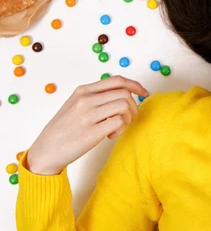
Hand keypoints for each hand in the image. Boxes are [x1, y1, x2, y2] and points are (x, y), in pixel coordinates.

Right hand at [26, 75, 148, 175]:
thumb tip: (125, 93)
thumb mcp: (76, 104)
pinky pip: (119, 122)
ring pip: (124, 106)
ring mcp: (87, 115)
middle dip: (133, 106)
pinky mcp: (91, 132)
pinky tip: (111, 136)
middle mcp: (85, 100)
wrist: (46, 150)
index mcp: (83, 91)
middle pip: (124, 93)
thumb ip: (96, 97)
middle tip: (127, 119)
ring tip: (117, 128)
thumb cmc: (64, 129)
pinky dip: (121, 129)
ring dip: (128, 118)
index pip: (117, 80)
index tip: (144, 93)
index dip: (135, 85)